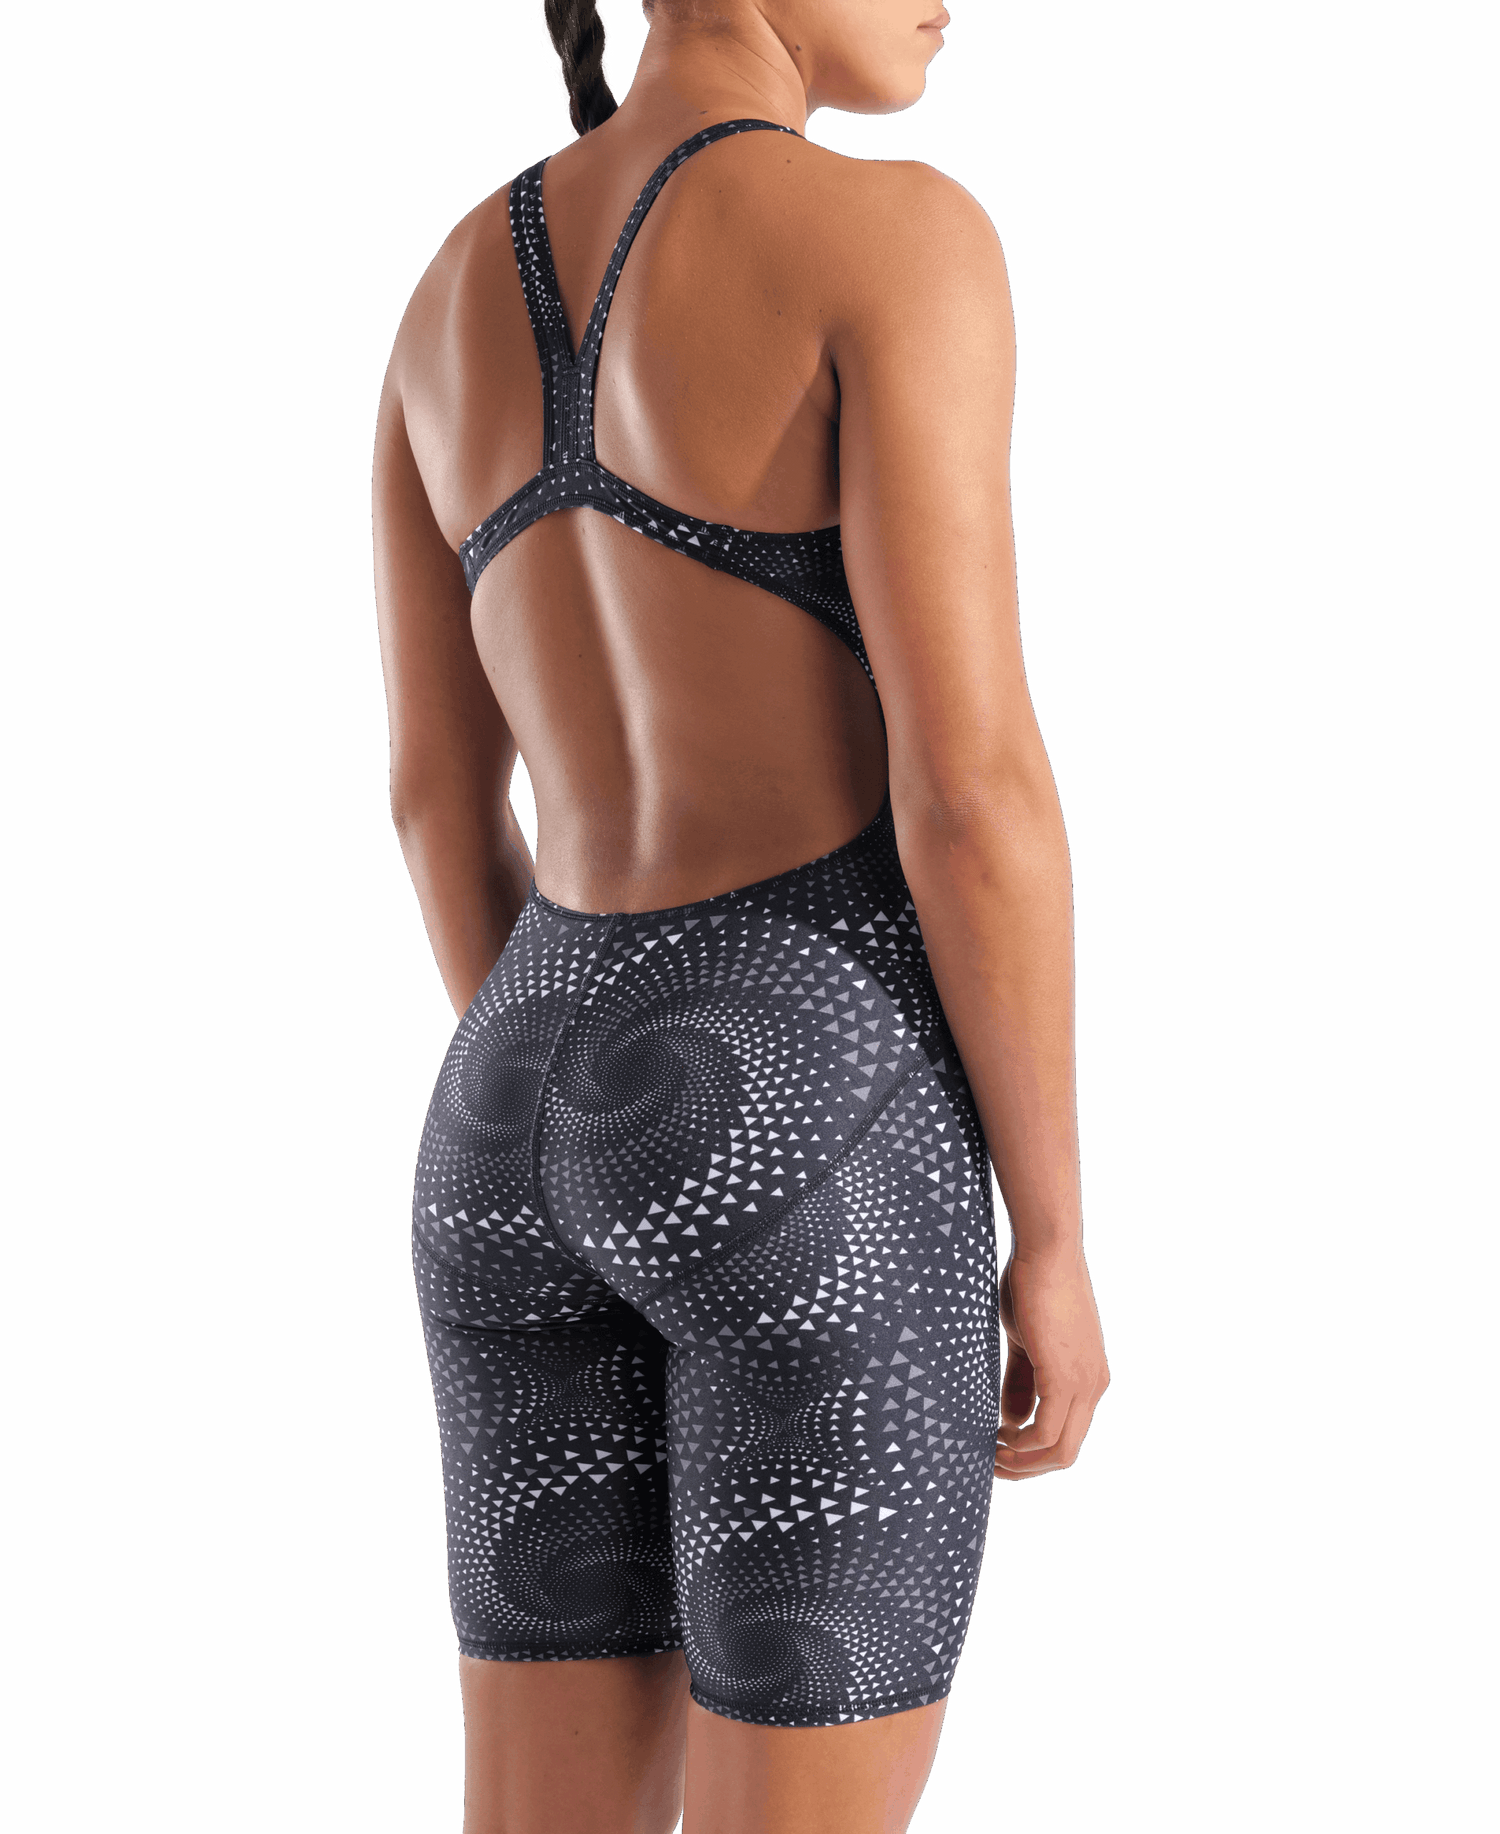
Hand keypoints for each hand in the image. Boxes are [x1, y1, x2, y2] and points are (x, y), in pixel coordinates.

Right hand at [993, 1242, 1108, 1478]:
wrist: (1046, 1252)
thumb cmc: (1032, 1286)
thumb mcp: (1027, 1343)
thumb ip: (1022, 1380)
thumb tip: (1012, 1420)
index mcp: (1089, 1377)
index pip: (1067, 1433)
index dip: (1033, 1451)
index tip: (1000, 1449)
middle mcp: (1094, 1385)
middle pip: (1066, 1451)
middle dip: (1028, 1466)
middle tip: (993, 1465)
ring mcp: (1084, 1383)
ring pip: (1059, 1449)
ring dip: (1022, 1460)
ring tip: (990, 1457)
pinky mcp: (1064, 1376)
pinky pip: (1045, 1430)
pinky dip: (1020, 1443)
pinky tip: (997, 1437)